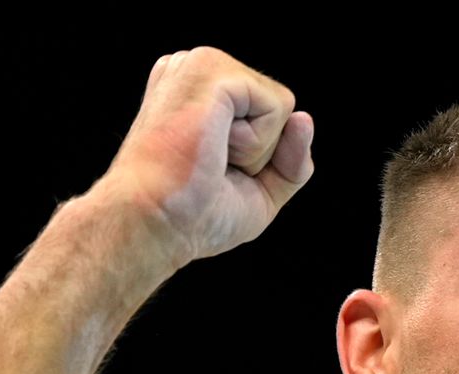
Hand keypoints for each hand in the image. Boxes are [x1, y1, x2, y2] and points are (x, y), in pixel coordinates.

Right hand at [93, 47, 315, 266]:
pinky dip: (256, 143)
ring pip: (282, 106)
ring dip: (257, 149)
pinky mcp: (210, 69)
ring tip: (208, 157)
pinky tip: (213, 148)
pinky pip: (277, 107)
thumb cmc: (194, 214)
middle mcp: (198, 69)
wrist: (154, 224)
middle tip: (210, 169)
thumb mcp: (261, 190)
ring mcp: (201, 64)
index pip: (273, 117)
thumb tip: (304, 118)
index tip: (212, 173)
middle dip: (262, 154)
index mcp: (202, 91)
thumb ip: (292, 159)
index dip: (260, 160)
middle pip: (281, 109)